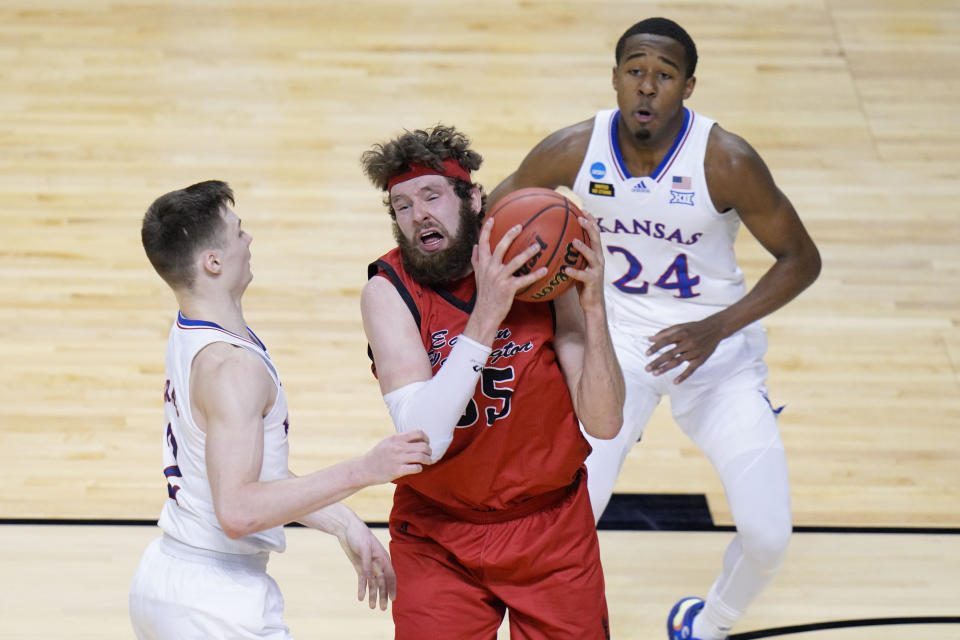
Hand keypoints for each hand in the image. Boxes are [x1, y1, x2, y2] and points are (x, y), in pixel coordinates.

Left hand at [337, 517, 396, 609]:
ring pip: (373, 584)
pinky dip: (362, 589)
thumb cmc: (359, 535)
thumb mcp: (364, 548)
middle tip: (382, 609)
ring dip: (373, 595)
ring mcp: (369, 566)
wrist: (347, 528)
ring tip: (372, 607)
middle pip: (382, 583)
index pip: (390, 576)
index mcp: (383, 558)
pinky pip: (362, 580)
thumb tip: (370, 578)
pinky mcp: (360, 567)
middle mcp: (378, 564)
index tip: (393, 599)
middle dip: (383, 596)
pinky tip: (360, 597)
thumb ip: (367, 563)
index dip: (392, 588)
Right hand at [362, 430, 432, 483]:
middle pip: (423, 446)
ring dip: (428, 460)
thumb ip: (400, 439)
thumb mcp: (387, 442)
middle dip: (429, 451)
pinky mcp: (397, 470)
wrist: (364, 469)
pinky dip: (420, 468)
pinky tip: (418, 469)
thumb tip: (416, 437)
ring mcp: (398, 459)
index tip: (426, 443)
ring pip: (422, 457)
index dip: (426, 438)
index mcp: (396, 438)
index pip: (418, 433)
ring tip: (428, 462)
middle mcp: (398, 447)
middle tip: (429, 454)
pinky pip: (416, 468)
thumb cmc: (378, 455)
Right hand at [468, 217, 547, 338]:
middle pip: (500, 247)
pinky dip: (535, 275)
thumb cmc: (484, 294)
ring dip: (527, 253)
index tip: (492, 218)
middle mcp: (490, 268)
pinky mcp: (508, 288)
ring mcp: (499, 278)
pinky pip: (524, 279)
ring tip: (537, 246)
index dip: (486, 230)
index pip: (483, 243)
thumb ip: (476, 260)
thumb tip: (475, 246)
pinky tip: (544, 270)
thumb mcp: (477, 276)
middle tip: (520, 226)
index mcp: (483, 264)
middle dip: (510, 235)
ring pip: (514, 261)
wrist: (485, 313)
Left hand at [562, 211, 605, 312]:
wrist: (593, 304)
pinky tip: (566, 270)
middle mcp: (598, 259)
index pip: (595, 233)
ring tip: (574, 242)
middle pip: (596, 239)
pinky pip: (583, 276)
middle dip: (589, 227)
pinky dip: (575, 272)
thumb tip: (555, 244)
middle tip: (580, 218)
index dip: (591, 220)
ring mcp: (597, 270)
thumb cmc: (582, 284)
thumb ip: (571, 255)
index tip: (583, 209)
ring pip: (592, 256)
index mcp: (595, 254)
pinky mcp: (593, 282)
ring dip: (583, 248)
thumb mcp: (578, 266)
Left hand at [645, 316, 723, 383]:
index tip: (646, 354)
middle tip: (647, 368)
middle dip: (657, 362)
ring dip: (665, 368)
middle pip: (669, 354)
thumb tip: (649, 339)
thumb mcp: (680, 326)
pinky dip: (683, 376)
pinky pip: (691, 369)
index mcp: (681, 334)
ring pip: (677, 362)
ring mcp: (694, 352)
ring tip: (655, 374)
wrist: (715, 329)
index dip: (655, 348)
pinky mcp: (700, 359)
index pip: (665, 341)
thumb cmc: (694, 328)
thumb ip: (664, 333)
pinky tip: (675, 382)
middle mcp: (687, 343)